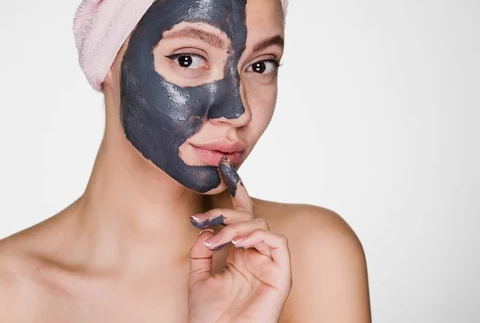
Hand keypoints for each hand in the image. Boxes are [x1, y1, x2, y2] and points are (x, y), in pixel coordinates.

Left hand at [187, 157, 291, 322]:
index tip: (225, 170)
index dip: (236, 194)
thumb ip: (203, 250)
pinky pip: (278, 242)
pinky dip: (258, 235)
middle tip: (204, 220)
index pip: (241, 218)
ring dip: (238, 226)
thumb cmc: (209, 318)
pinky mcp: (281, 274)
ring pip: (262, 226)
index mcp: (240, 255)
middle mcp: (256, 256)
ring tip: (219, 239)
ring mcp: (269, 264)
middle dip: (226, 212)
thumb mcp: (198, 277)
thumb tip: (206, 228)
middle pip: (249, 218)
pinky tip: (238, 242)